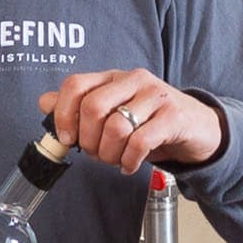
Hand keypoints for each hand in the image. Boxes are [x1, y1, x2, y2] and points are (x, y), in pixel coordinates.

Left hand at [42, 67, 228, 177]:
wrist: (197, 127)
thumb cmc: (151, 121)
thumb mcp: (114, 112)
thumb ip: (79, 107)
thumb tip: (44, 102)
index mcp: (114, 77)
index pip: (76, 84)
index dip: (64, 113)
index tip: (68, 138)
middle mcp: (134, 80)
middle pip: (93, 107)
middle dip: (89, 140)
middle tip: (97, 153)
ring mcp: (155, 96)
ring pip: (116, 127)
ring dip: (110, 154)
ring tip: (116, 160)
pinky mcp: (173, 116)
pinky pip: (140, 142)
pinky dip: (129, 161)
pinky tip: (130, 165)